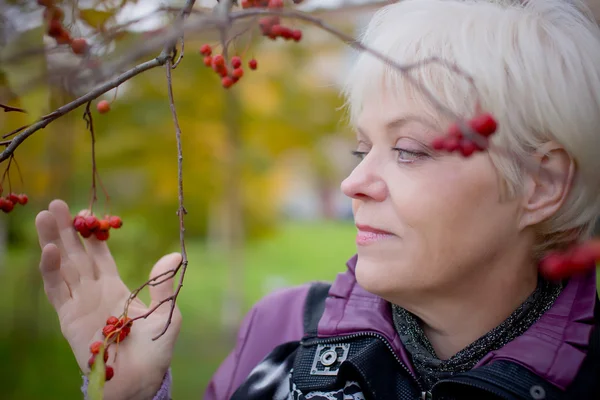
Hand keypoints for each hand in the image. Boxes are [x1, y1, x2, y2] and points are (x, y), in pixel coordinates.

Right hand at [35, 199, 181, 399]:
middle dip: (67, 230)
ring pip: (63, 266)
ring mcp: (79, 303)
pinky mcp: (68, 318)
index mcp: (116, 287)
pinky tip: (49, 249)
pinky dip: (51, 270)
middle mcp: (94, 292)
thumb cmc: (154, 349)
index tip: (87, 212)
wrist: (138, 380)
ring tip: (45, 215)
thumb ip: (163, 285)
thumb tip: (174, 256)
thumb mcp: (166, 313)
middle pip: (77, 255)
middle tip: (57, 203)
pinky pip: (57, 290)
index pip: (100, 256)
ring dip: (54, 241)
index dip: (93, 235)